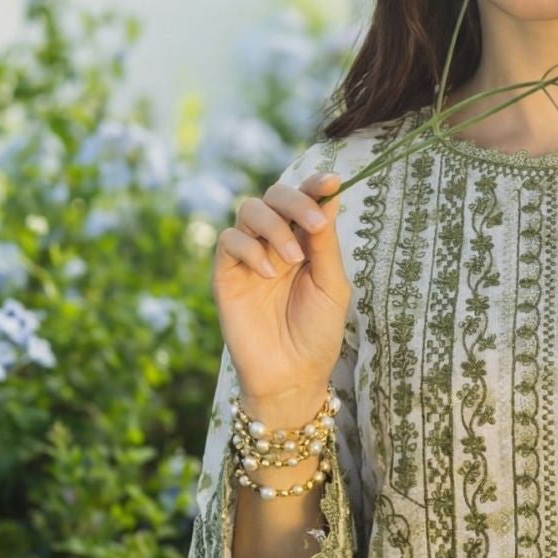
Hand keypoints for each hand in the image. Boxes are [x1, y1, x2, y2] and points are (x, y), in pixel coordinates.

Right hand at [212, 172, 350, 412]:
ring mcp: (249, 257)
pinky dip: (250, 249)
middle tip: (313, 224)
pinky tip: (268, 274)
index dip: (315, 186)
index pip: (305, 201)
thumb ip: (325, 244)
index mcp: (306, 243)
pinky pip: (229, 241)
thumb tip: (330, 197)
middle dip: (295, 201)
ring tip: (291, 259)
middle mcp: (276, 243)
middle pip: (275, 196)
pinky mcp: (226, 275)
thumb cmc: (317, 334)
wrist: (293, 376)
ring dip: (274, 226)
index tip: (331, 181)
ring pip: (249, 209)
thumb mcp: (331, 286)